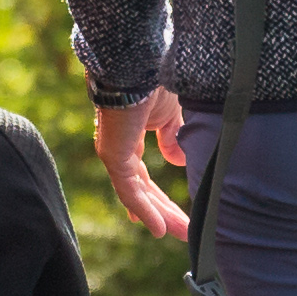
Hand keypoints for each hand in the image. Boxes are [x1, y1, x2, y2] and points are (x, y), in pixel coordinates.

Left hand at [96, 88, 193, 241]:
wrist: (141, 62)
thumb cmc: (155, 79)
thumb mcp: (171, 114)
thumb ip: (172, 138)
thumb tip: (177, 161)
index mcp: (130, 135)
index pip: (141, 175)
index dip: (154, 197)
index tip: (166, 218)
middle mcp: (119, 147)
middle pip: (142, 189)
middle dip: (164, 210)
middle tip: (184, 231)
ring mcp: (113, 152)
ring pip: (136, 193)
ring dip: (159, 215)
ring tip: (179, 233)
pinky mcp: (112, 155)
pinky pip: (128, 190)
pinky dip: (144, 210)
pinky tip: (157, 228)